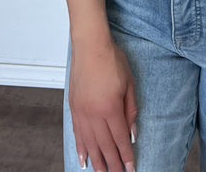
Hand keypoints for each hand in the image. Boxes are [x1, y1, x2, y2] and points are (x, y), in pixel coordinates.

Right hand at [68, 39, 137, 171]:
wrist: (90, 45)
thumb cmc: (112, 59)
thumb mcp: (129, 83)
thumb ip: (131, 109)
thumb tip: (132, 132)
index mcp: (111, 108)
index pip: (120, 139)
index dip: (126, 156)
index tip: (131, 168)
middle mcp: (94, 114)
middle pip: (105, 145)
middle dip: (112, 164)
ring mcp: (82, 112)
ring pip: (90, 143)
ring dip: (96, 161)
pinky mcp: (73, 108)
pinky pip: (77, 133)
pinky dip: (81, 148)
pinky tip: (84, 159)